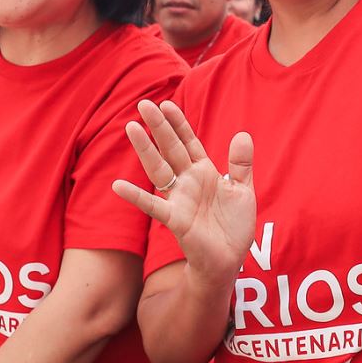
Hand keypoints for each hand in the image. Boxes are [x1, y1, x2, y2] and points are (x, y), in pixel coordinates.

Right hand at [112, 100, 255, 280]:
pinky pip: (153, 205)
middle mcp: (187, 182)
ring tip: (130, 127)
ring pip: (159, 169)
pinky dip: (136, 196)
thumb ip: (241, 164)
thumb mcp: (242, 191)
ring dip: (145, 149)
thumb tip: (243, 134)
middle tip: (143, 103)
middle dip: (158, 127)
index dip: (178, 124)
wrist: (229, 259)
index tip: (167, 104)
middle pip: (170, 149)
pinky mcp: (175, 219)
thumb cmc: (233, 226)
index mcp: (203, 172)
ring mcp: (179, 199)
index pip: (188, 142)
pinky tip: (118, 186)